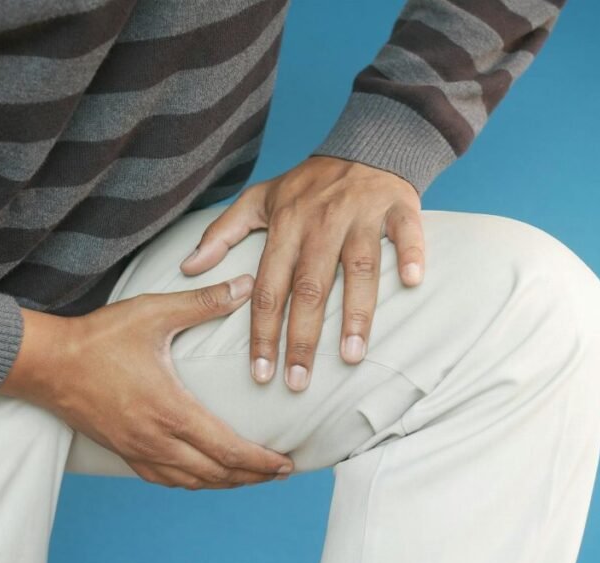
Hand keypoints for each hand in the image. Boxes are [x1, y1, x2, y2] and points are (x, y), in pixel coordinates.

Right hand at [0, 274, 293, 489]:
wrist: (45, 363)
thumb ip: (204, 302)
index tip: (286, 463)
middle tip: (280, 473)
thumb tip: (247, 285)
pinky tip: (202, 475)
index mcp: (171, 410)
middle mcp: (156, 439)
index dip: (261, 462)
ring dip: (225, 483)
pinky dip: (192, 482)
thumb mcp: (155, 312)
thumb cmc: (99, 336)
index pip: (227, 450)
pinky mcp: (122, 450)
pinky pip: (164, 479)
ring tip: (250, 476)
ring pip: (191, 482)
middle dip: (252, 477)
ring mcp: (137, 449)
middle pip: (215, 474)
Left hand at [179, 156, 424, 391]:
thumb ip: (221, 233)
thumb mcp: (259, 199)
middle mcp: (321, 221)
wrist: (364, 143)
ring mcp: (361, 214)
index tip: (261, 372)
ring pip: (358, 267)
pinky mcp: (398, 206)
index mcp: (286, 224)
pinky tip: (413, 283)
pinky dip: (411, 254)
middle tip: (299, 381)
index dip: (263, 332)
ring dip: (356, 312)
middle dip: (302, 338)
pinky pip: (406, 232)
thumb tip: (186, 268)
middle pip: (310, 286)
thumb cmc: (309, 184)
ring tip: (352, 356)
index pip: (269, 286)